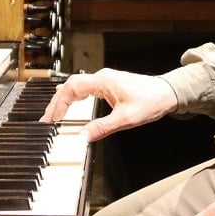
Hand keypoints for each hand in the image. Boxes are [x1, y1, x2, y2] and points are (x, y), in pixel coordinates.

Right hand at [40, 68, 178, 141]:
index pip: (71, 88)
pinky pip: (85, 88)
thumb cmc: (151, 101)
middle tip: (46, 120)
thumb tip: (82, 138)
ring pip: (77, 86)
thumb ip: (102, 128)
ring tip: (53, 114)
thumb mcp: (126, 119)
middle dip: (56, 103)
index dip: (58, 104)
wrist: (168, 93)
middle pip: (70, 87)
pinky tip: (69, 102)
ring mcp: (105, 80)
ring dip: (64, 100)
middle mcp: (102, 78)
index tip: (51, 119)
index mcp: (103, 81)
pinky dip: (74, 97)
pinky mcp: (109, 85)